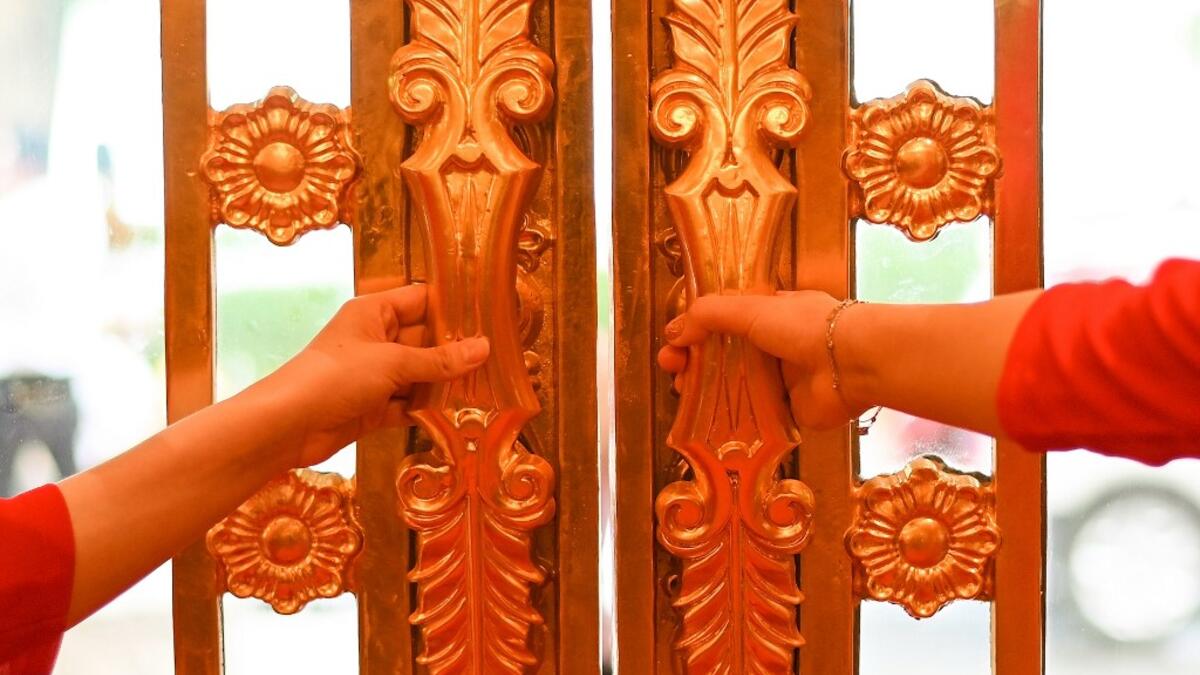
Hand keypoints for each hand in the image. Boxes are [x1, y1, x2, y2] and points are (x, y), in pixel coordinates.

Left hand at [263, 284, 488, 466]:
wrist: (287, 426)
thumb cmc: (336, 378)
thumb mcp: (393, 363)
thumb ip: (440, 360)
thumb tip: (484, 348)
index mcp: (374, 312)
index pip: (421, 300)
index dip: (453, 307)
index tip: (491, 315)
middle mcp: (375, 339)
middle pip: (425, 339)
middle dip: (457, 350)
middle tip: (501, 357)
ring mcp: (374, 375)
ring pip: (420, 374)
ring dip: (446, 382)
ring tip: (489, 386)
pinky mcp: (373, 406)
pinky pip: (409, 402)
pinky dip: (429, 408)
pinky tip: (460, 413)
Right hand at [657, 291, 862, 429]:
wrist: (851, 363)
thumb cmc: (805, 327)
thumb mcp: (752, 309)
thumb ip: (709, 316)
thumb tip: (673, 332)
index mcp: (767, 314)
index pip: (721, 321)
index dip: (693, 331)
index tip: (673, 343)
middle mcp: (771, 345)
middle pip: (722, 355)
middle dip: (692, 361)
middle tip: (672, 369)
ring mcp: (778, 380)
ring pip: (732, 386)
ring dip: (704, 389)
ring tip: (683, 393)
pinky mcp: (784, 411)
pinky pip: (750, 416)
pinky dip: (728, 418)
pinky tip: (706, 420)